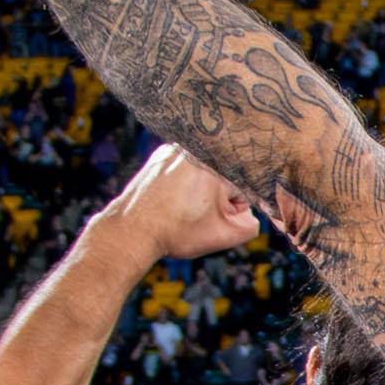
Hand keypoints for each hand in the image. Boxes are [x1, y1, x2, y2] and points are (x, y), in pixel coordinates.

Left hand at [97, 143, 260, 263]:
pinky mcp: (161, 153)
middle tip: (196, 215)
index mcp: (215, 165)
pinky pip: (186, 164)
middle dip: (217, 197)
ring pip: (205, 169)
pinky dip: (184, 179)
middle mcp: (196, 150)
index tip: (216, 219)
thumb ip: (251, 224)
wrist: (133, 230)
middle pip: (224, 175)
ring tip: (182, 207)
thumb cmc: (176, 232)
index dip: (234, 208)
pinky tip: (173, 197)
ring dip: (201, 187)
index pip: (243, 186)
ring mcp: (176, 148)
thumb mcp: (224, 236)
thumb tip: (248, 211)